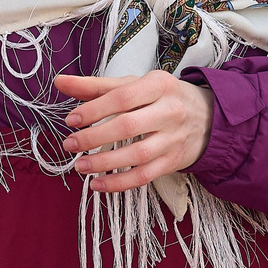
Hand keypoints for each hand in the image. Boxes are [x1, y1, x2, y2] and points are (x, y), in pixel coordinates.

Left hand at [55, 70, 213, 192]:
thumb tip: (60, 82)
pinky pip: (144, 176)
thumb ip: (95, 86)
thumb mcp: (133, 85)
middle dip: (94, 137)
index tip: (71, 120)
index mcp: (158, 85)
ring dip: (104, 163)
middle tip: (70, 144)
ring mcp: (173, 138)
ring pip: (137, 154)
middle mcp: (169, 111)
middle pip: (128, 126)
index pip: (122, 97)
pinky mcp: (173, 161)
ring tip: (80, 166)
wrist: (207, 118)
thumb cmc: (161, 98)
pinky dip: (119, 183)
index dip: (93, 109)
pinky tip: (98, 184)